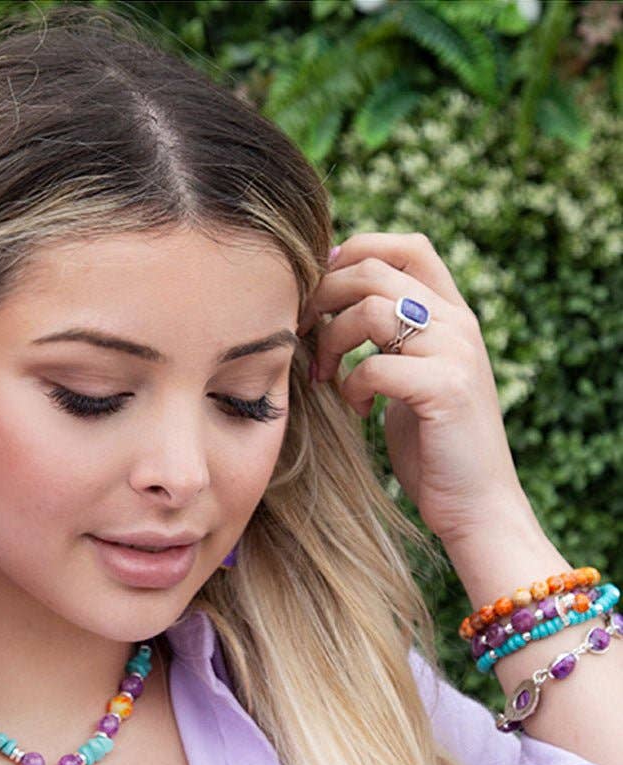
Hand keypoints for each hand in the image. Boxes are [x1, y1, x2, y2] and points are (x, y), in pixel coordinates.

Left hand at [302, 231, 527, 544]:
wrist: (475, 504)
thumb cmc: (432, 444)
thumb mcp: (409, 377)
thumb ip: (387, 339)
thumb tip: (329, 309)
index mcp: (452, 314)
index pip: (405, 247)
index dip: (354, 253)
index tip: (319, 290)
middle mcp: (458, 323)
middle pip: (375, 270)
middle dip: (323, 297)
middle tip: (301, 332)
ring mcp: (456, 353)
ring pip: (372, 311)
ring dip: (331, 341)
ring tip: (323, 376)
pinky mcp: (445, 389)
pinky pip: (375, 365)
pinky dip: (351, 386)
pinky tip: (357, 410)